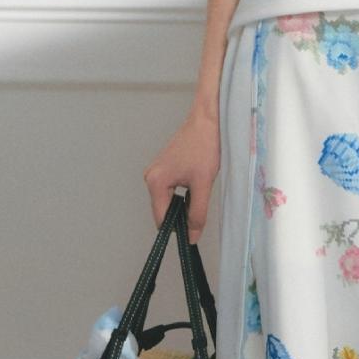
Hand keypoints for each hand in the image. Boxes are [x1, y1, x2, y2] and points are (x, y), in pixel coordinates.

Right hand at [144, 112, 220, 243]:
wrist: (208, 120)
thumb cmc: (205, 147)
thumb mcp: (203, 184)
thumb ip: (197, 213)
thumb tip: (192, 238)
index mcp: (155, 182)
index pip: (161, 219)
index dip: (176, 229)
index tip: (193, 233)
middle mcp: (150, 178)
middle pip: (164, 210)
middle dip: (181, 215)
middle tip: (201, 210)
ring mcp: (156, 172)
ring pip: (169, 201)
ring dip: (184, 204)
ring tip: (200, 193)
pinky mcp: (165, 168)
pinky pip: (171, 191)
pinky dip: (183, 194)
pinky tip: (197, 186)